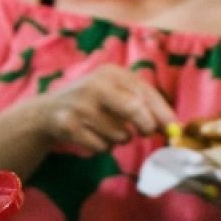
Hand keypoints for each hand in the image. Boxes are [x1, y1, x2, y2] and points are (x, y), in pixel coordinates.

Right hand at [30, 65, 175, 153]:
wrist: (47, 112)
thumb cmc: (92, 103)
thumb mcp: (115, 92)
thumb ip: (143, 104)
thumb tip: (172, 126)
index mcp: (111, 73)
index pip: (145, 92)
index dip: (162, 112)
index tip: (173, 128)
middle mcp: (95, 85)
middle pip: (133, 109)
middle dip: (145, 126)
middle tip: (146, 133)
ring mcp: (80, 106)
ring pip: (118, 134)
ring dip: (119, 140)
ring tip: (107, 130)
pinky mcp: (68, 126)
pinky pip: (100, 147)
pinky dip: (102, 147)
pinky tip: (91, 136)